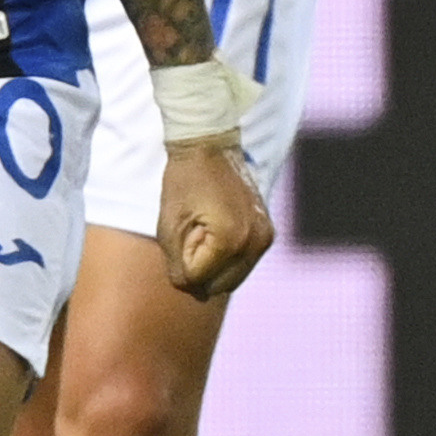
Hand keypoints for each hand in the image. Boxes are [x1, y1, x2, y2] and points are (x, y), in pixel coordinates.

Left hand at [153, 138, 274, 300]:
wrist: (210, 145)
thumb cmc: (183, 181)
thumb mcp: (168, 226)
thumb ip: (178, 265)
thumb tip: (191, 290)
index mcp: (230, 240)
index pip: (197, 280)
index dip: (181, 261)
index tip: (185, 229)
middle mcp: (254, 242)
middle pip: (218, 286)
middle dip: (199, 269)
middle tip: (193, 233)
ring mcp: (265, 238)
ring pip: (232, 278)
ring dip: (213, 265)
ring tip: (206, 228)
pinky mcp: (267, 233)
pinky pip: (243, 263)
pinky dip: (226, 258)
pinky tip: (218, 228)